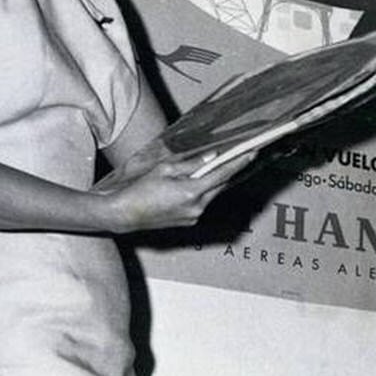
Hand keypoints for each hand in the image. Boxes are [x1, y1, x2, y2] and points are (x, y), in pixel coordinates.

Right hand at [96, 134, 248, 232]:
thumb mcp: (164, 169)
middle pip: (220, 186)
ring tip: (215, 167)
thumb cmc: (140, 189)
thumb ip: (191, 164)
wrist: (124, 214)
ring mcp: (193, 217)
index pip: (222, 174)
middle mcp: (196, 208)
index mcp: (191, 192)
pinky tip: (197, 184)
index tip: (251, 153)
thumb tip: (211, 157)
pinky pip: (201, 204)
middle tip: (240, 156)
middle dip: (228, 171)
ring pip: (211, 195)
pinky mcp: (188, 222)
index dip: (238, 163)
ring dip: (214, 182)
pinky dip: (202, 192)